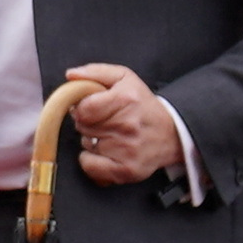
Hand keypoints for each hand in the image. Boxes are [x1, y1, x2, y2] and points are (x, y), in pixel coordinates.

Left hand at [54, 61, 182, 189]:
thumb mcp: (124, 78)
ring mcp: (127, 150)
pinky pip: (89, 165)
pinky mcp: (126, 170)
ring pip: (85, 144)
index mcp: (126, 99)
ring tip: (111, 134)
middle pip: (83, 126)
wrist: (172, 133)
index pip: (83, 108)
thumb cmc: (142, 104)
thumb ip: (95, 72)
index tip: (90, 108)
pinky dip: (91, 160)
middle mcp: (127, 125)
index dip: (81, 107)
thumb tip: (71, 75)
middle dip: (88, 122)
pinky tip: (106, 151)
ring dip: (92, 140)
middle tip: (105, 121)